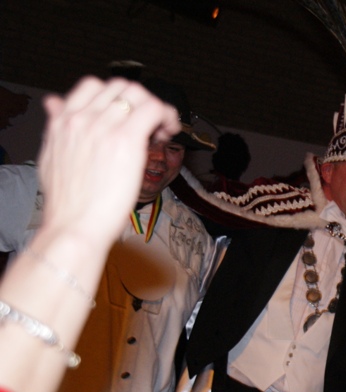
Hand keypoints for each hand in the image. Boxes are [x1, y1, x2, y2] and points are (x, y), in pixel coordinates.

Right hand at [36, 76, 179, 246]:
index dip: (117, 97)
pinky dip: (167, 116)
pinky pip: (154, 109)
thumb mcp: (51, 155)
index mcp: (64, 120)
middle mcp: (83, 117)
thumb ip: (56, 126)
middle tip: (151, 126)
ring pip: (139, 95)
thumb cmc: (67, 202)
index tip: (129, 117)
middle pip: (121, 87)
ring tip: (161, 133)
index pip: (94, 85)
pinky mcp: (125, 139)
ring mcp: (103, 126)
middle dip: (140, 101)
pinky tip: (169, 133)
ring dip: (156, 109)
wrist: (73, 225)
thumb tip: (54, 103)